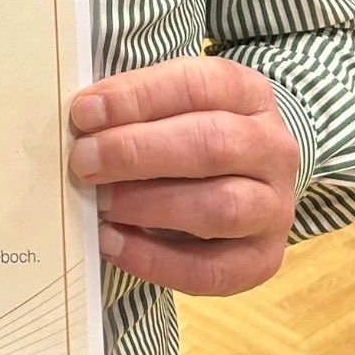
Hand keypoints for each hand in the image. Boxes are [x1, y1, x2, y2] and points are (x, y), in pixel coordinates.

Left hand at [68, 58, 298, 295]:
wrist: (243, 179)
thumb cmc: (187, 133)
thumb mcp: (169, 105)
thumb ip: (132, 110)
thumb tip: (80, 123)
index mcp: (247, 93)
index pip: (197, 85)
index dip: (138, 97)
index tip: (85, 112)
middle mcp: (272, 147)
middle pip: (213, 145)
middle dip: (138, 153)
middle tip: (84, 161)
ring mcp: (275, 206)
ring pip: (221, 207)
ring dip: (149, 205)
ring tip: (99, 203)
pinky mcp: (262, 259)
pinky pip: (211, 269)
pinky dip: (155, 260)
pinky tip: (111, 243)